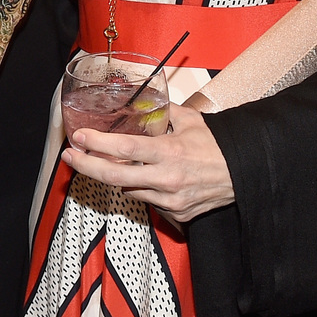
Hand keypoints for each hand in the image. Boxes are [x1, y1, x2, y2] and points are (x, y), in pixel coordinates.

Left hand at [62, 103, 234, 223]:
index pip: (124, 149)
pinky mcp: (176, 213)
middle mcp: (167, 179)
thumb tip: (145, 103)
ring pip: (129, 190)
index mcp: (170, 152)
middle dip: (87, 166)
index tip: (79, 137)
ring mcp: (170, 200)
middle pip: (115, 177)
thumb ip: (164, 112)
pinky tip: (142, 178)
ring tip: (104, 163)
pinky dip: (140, 188)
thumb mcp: (191, 121)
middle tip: (70, 157)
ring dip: (115, 177)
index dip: (97, 144)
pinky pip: (148, 200)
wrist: (245, 174)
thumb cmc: (217, 146)